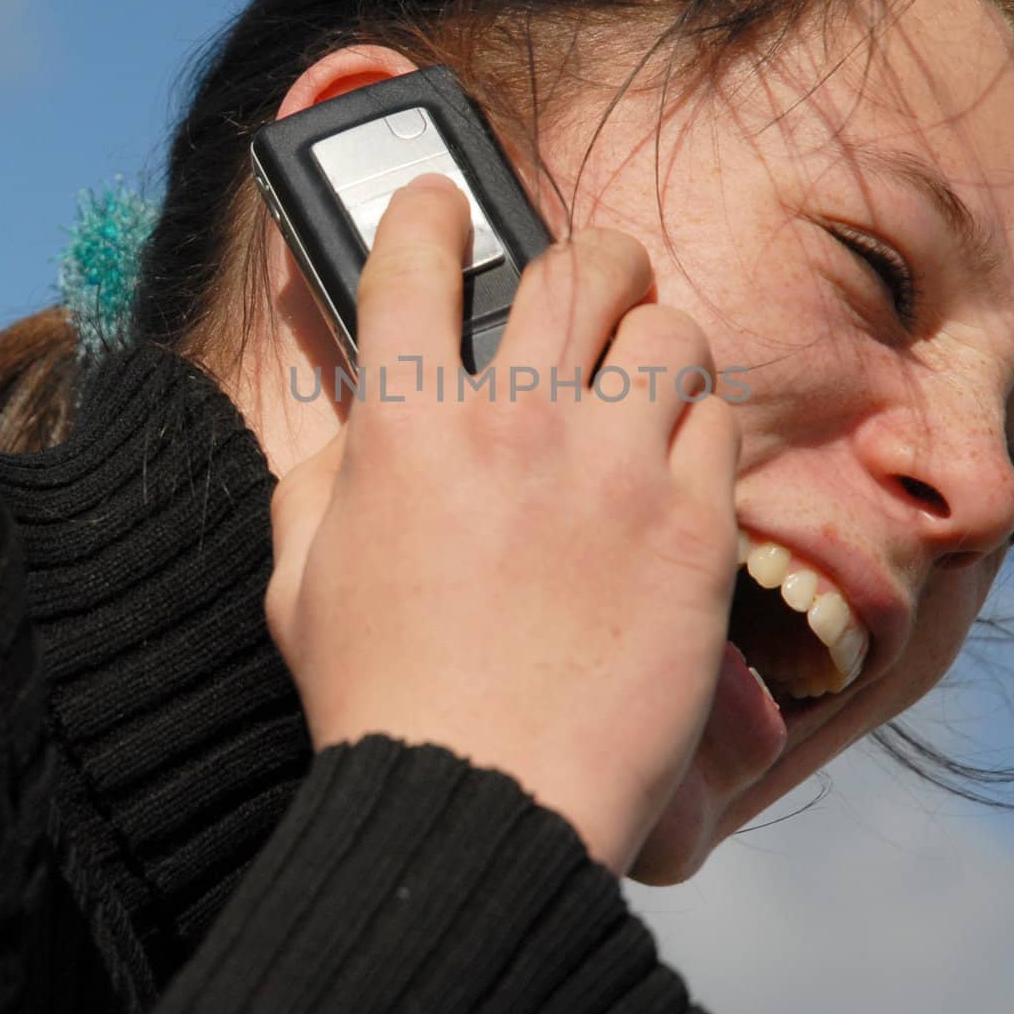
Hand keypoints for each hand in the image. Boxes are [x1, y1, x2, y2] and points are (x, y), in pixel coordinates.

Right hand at [265, 172, 739, 875]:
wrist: (486, 804)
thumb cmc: (383, 701)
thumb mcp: (298, 581)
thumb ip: (321, 476)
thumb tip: (357, 421)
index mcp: (407, 427)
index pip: (415, 260)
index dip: (428, 213)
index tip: (442, 209)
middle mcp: (517, 424)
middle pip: (581, 264)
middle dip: (589, 257)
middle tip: (591, 287)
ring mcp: (615, 469)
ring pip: (670, 329)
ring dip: (652, 344)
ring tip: (641, 384)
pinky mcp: (693, 527)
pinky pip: (716, 424)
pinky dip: (693, 432)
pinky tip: (669, 470)